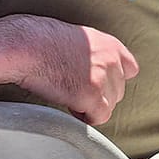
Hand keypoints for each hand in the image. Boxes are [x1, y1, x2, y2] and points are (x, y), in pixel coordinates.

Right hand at [12, 16, 138, 125]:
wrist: (27, 45)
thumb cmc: (44, 43)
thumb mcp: (81, 41)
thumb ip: (97, 55)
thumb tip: (98, 72)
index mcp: (112, 45)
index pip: (130, 70)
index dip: (112, 81)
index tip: (97, 85)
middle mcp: (113, 60)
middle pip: (118, 91)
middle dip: (99, 96)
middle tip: (75, 92)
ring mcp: (104, 78)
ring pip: (109, 105)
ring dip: (91, 107)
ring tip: (69, 97)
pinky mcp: (91, 94)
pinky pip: (99, 117)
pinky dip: (86, 118)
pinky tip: (70, 107)